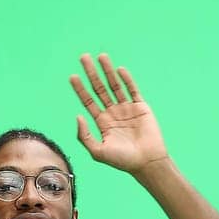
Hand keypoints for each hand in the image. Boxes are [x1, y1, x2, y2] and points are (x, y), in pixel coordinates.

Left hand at [69, 52, 168, 176]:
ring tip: (101, 56)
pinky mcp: (140, 107)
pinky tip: (119, 70)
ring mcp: (127, 109)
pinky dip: (127, 79)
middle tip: (83, 57)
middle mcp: (113, 113)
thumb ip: (85, 136)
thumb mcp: (98, 152)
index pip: (88, 102)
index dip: (80, 89)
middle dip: (91, 73)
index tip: (72, 76)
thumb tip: (77, 116)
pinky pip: (132, 90)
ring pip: (115, 85)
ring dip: (107, 71)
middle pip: (99, 89)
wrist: (146, 162)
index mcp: (102, 123)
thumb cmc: (122, 161)